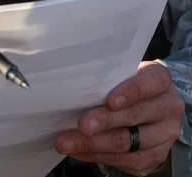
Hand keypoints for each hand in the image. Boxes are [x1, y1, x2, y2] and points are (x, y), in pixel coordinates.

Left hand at [55, 61, 181, 175]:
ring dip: (93, 143)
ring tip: (68, 142)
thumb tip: (73, 91)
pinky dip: (97, 154)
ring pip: (127, 141)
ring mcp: (164, 133)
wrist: (148, 108)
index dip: (131, 91)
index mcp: (160, 81)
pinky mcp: (156, 155)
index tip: (110, 101)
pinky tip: (78, 151)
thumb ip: (107, 82)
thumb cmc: (126, 86)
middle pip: (135, 115)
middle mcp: (167, 107)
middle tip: (82, 125)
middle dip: (104, 121)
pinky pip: (124, 159)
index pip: (151, 83)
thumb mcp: (121, 77)